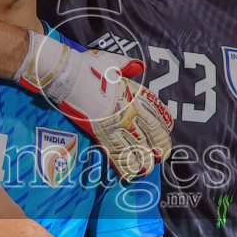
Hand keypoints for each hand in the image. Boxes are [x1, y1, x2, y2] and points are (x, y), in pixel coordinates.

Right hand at [17, 34, 172, 181]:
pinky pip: (116, 153)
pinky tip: (130, 174)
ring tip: (148, 169)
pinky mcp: (101, 134)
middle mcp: (129, 111)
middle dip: (159, 146)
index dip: (164, 124)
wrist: (68, 76)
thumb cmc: (88, 67)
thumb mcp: (112, 62)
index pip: (156, 112)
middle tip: (163, 155)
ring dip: (144, 160)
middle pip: (151, 133)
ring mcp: (116, 124)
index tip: (167, 132)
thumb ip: (126, 66)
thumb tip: (137, 66)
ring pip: (137, 147)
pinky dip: (124, 166)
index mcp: (134, 93)